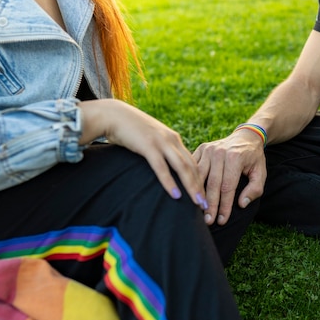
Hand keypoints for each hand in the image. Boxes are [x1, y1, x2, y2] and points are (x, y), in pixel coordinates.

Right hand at [79, 99, 207, 209]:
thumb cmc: (130, 131)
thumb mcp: (151, 140)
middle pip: (192, 166)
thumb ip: (160, 151)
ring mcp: (161, 142)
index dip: (200, 180)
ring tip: (197, 202)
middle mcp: (172, 140)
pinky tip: (175, 195)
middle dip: (200, 186)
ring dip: (191, 186)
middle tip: (206, 204)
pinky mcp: (148, 146)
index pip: (193, 162)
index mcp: (174, 139)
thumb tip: (166, 168)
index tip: (204, 196)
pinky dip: (169, 182)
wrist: (113, 115)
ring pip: (182, 167)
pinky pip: (161, 167)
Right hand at [193, 130, 266, 225]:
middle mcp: (219, 152)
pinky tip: (191, 195)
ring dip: (198, 195)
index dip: (224, 206)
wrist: (246, 137)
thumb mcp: (261, 172)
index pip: (228, 187)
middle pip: (212, 184)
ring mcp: (208, 149)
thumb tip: (241, 204)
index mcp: (235, 158)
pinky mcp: (201, 149)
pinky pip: (193, 168)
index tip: (221, 220)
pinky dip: (191, 181)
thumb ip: (255, 189)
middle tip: (207, 221)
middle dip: (210, 205)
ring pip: (199, 177)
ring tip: (198, 211)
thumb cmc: (253, 158)